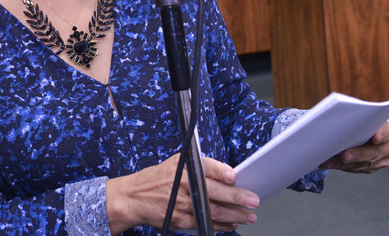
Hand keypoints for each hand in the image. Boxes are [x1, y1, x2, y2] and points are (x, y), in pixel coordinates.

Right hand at [106, 153, 258, 233]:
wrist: (136, 197)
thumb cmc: (159, 178)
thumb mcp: (177, 163)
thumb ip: (200, 167)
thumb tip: (227, 175)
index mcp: (184, 168)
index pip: (206, 167)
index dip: (221, 172)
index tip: (234, 176)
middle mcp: (183, 185)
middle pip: (214, 192)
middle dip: (236, 197)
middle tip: (252, 200)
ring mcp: (182, 205)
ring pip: (213, 211)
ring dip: (234, 215)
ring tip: (249, 216)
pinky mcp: (181, 220)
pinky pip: (205, 224)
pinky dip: (221, 226)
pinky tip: (232, 224)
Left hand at [319, 119, 388, 173]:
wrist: (363, 127)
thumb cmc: (362, 117)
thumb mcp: (364, 113)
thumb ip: (359, 115)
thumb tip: (342, 117)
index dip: (382, 134)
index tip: (375, 137)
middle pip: (375, 152)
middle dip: (358, 154)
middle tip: (344, 155)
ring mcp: (383, 160)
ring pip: (363, 164)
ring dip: (343, 163)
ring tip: (329, 161)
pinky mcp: (372, 167)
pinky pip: (356, 169)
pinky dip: (340, 166)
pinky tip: (329, 163)